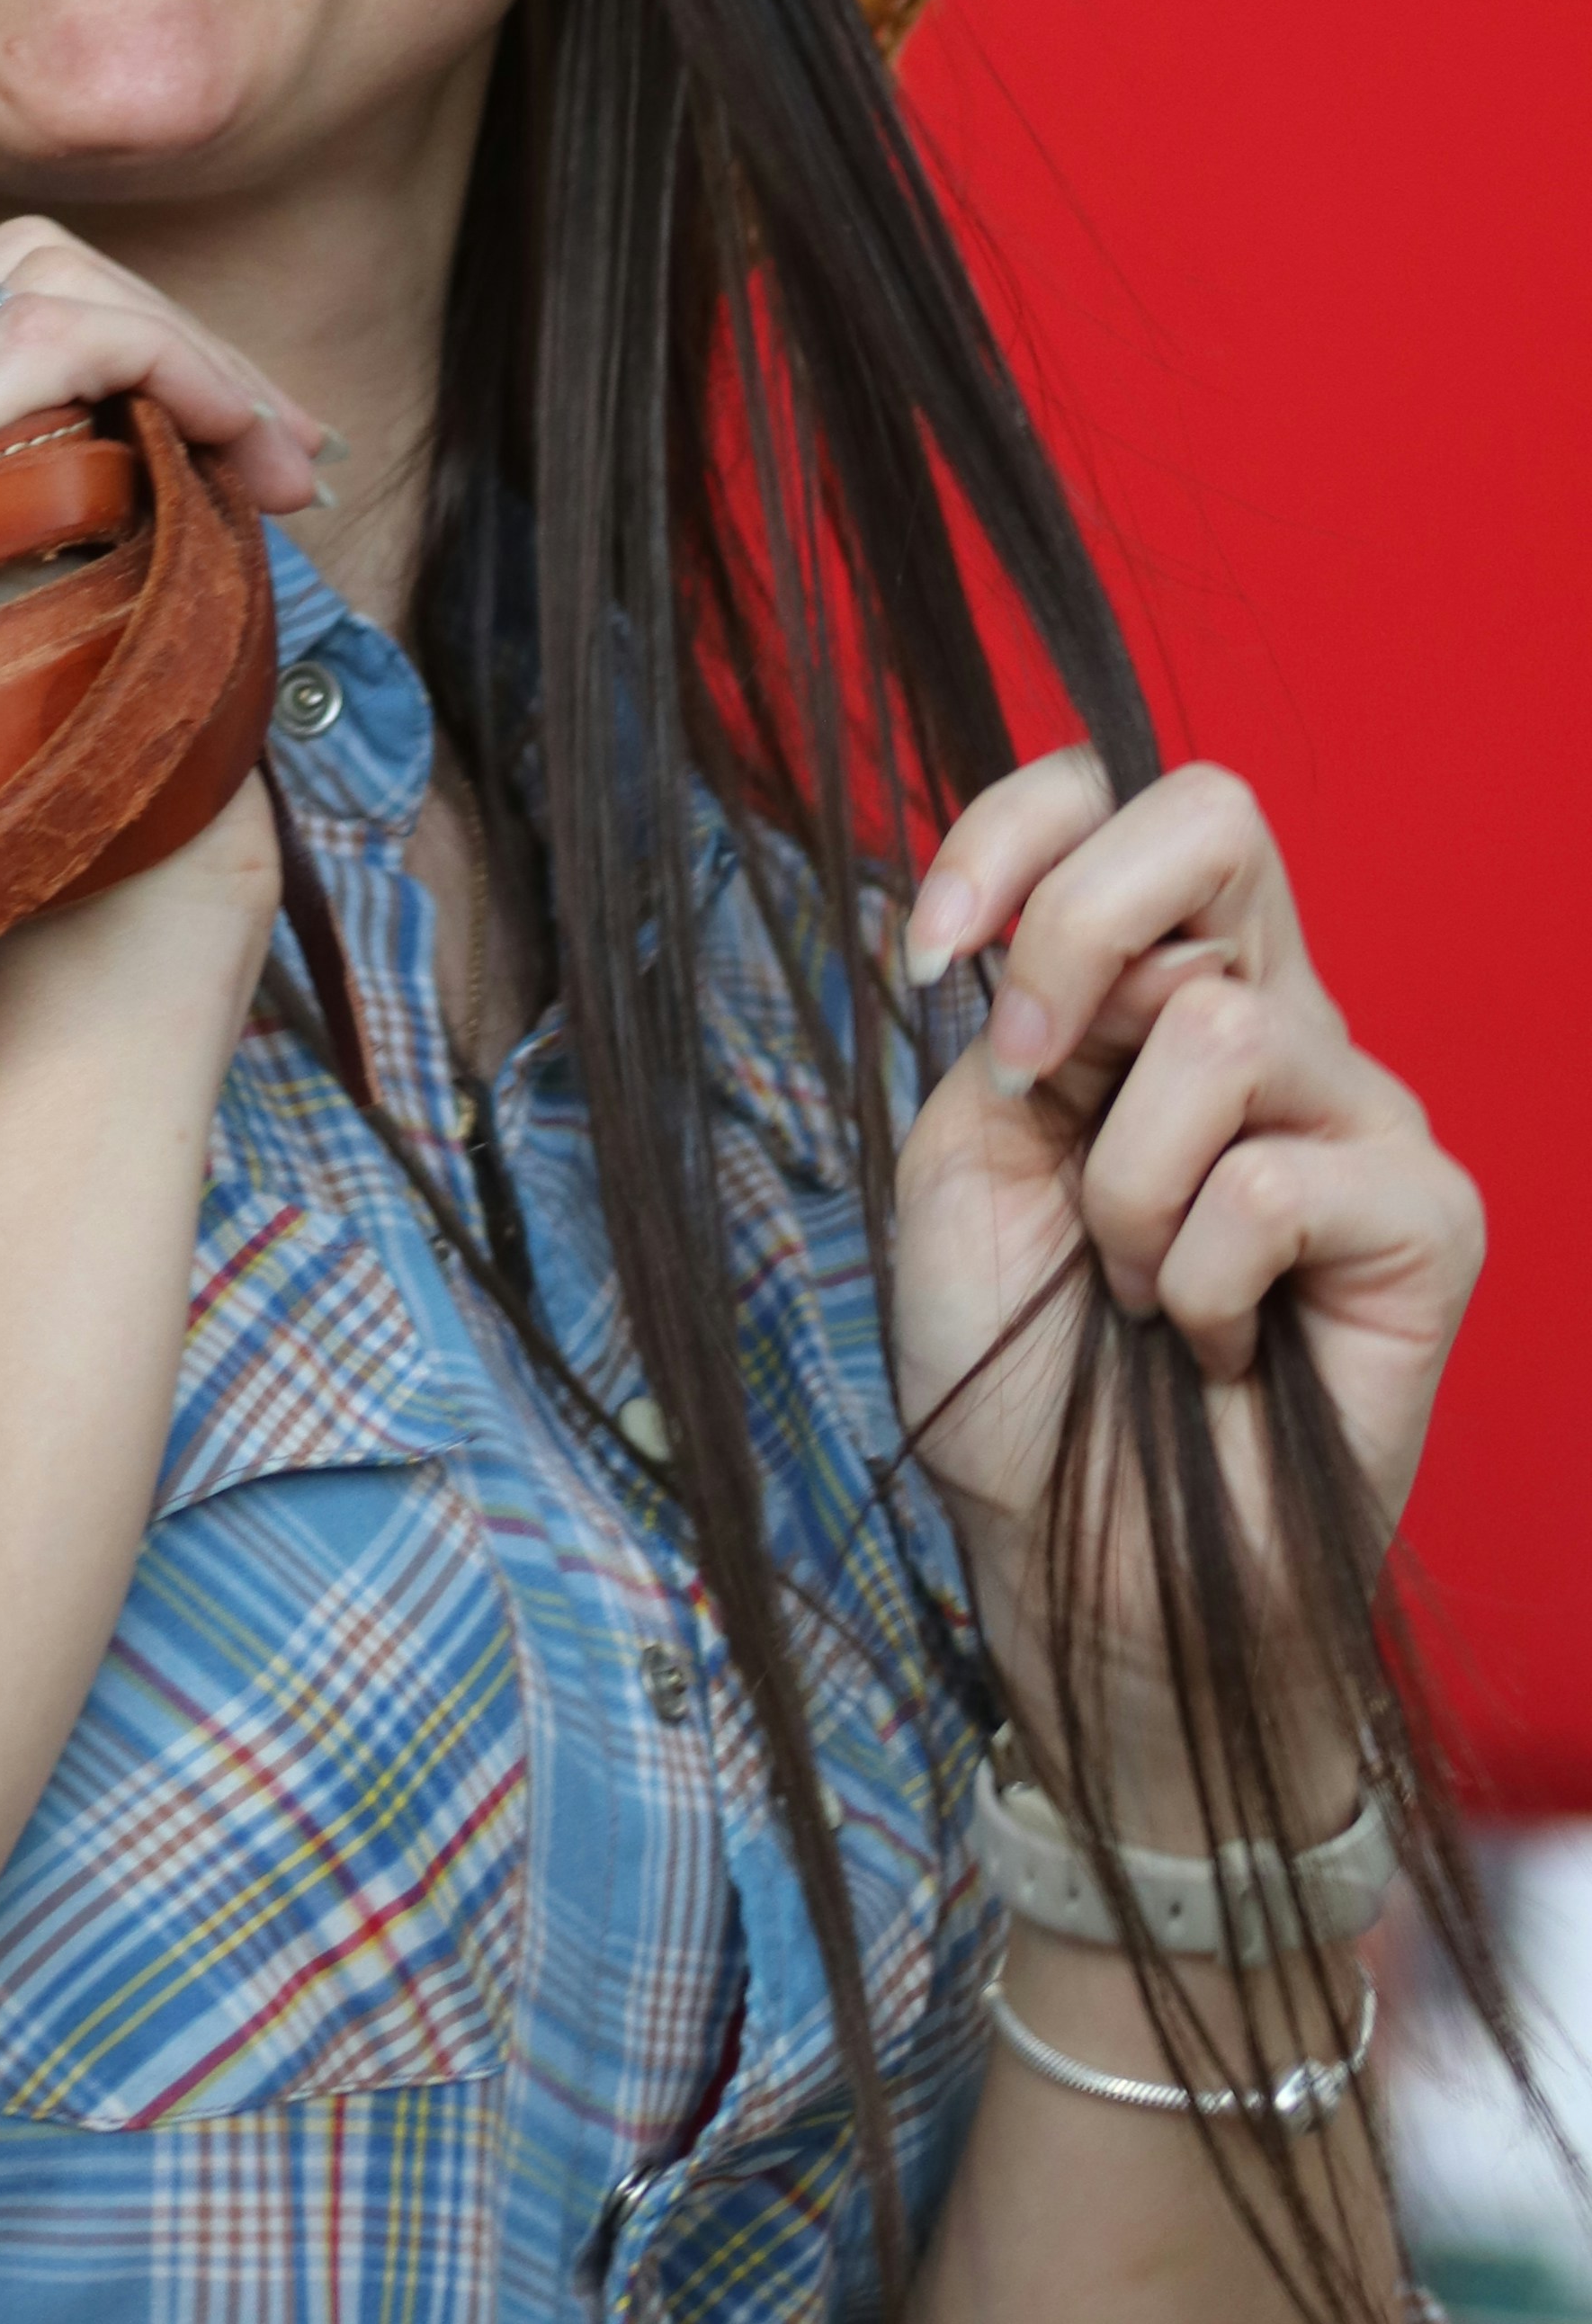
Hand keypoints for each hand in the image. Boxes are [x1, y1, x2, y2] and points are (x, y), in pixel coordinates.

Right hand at [0, 216, 300, 1006]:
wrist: (96, 928)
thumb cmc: (114, 764)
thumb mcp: (83, 570)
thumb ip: (72, 454)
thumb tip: (169, 346)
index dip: (96, 307)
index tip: (222, 414)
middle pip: (1, 260)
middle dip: (167, 320)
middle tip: (282, 438)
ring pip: (32, 274)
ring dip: (182, 338)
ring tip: (271, 452)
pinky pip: (51, 333)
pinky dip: (170, 358)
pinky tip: (237, 446)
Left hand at [891, 749, 1480, 1812]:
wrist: (1082, 1563)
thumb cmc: (1019, 1365)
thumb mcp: (967, 1143)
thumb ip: (1012, 999)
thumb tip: (1063, 928)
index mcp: (1154, 983)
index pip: (1117, 793)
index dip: (1013, 826)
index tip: (930, 950)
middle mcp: (1274, 1017)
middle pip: (1214, 814)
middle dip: (1074, 934)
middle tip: (1028, 1082)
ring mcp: (1362, 1109)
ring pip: (1217, 1027)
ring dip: (1121, 1183)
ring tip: (1131, 1287)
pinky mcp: (1426, 1215)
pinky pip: (1274, 1179)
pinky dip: (1194, 1276)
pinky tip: (1207, 1345)